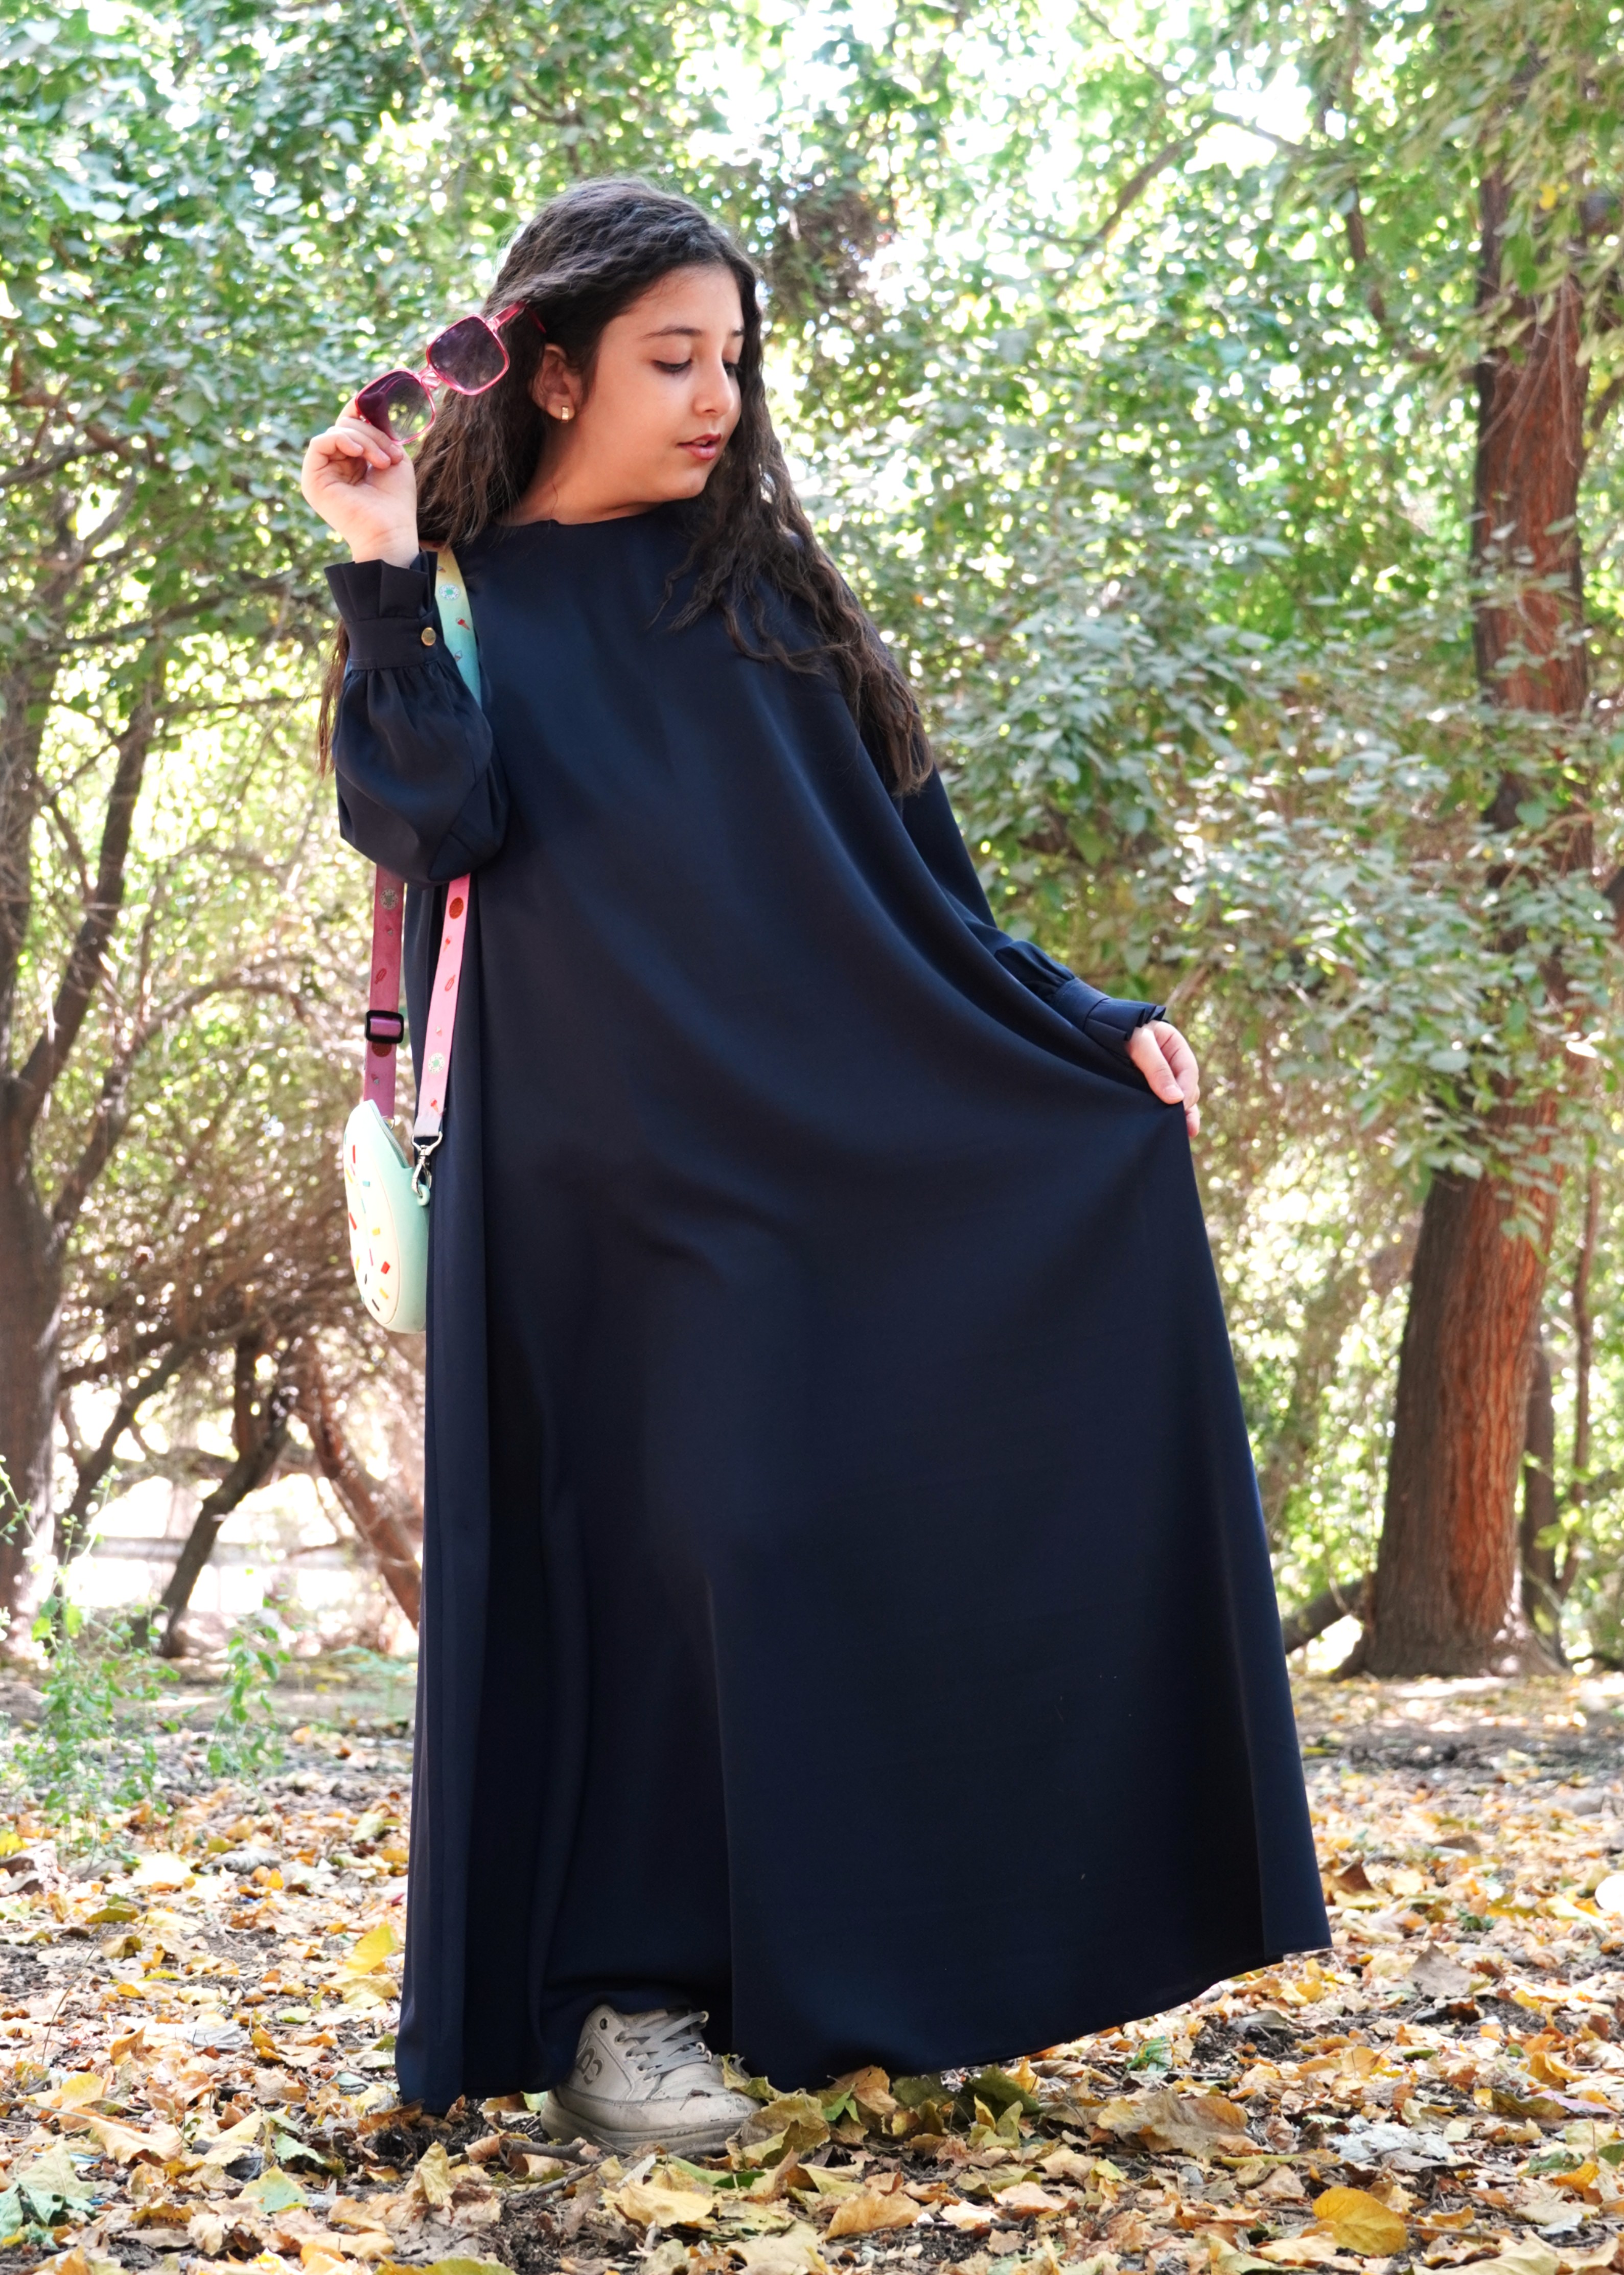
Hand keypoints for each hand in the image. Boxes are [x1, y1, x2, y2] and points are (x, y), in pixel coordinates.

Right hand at [299, 406, 419, 564]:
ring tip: (382, 463)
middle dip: (373, 434)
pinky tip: (359, 453)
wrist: (391, 531)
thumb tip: (362, 403)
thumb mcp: (391, 456)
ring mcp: (321, 471)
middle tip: (391, 458)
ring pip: (337, 431)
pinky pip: (320, 442)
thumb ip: (377, 431)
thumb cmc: (396, 500)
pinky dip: (341, 440)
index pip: (350, 423)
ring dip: (364, 440)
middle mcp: (334, 464)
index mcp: (352, 460)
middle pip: (346, 425)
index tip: (379, 405)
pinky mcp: (312, 478)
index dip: (362, 410)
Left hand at [1127, 1019, 1199, 1136]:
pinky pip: (1156, 1102)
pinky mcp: (1142, 1088)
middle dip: (1186, 1108)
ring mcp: (1155, 1077)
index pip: (1188, 1071)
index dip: (1187, 1090)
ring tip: (1182, 1135)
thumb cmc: (1116, 1028)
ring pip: (1173, 1098)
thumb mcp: (1140, 1044)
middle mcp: (1168, 1063)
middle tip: (1187, 1130)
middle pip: (1185, 1088)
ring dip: (1177, 1115)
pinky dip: (1161, 1114)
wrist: (1089, 1026)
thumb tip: (1176, 1099)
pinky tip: (1162, 1128)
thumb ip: (1157, 1069)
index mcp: (1173, 1046)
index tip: (1180, 1107)